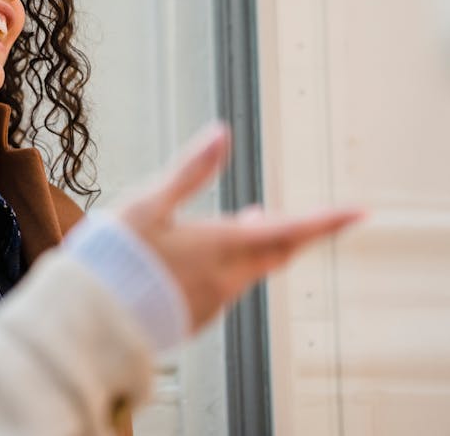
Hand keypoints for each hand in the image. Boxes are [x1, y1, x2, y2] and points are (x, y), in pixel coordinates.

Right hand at [118, 123, 363, 331]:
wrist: (91, 317)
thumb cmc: (116, 255)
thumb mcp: (148, 203)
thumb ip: (190, 170)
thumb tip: (221, 132)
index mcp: (221, 245)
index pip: (291, 231)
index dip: (327, 221)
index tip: (359, 212)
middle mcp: (227, 278)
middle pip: (276, 252)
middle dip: (286, 232)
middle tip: (281, 215)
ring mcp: (213, 303)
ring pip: (248, 271)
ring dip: (248, 248)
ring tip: (232, 227)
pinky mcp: (196, 319)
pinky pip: (223, 290)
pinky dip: (223, 269)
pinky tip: (196, 262)